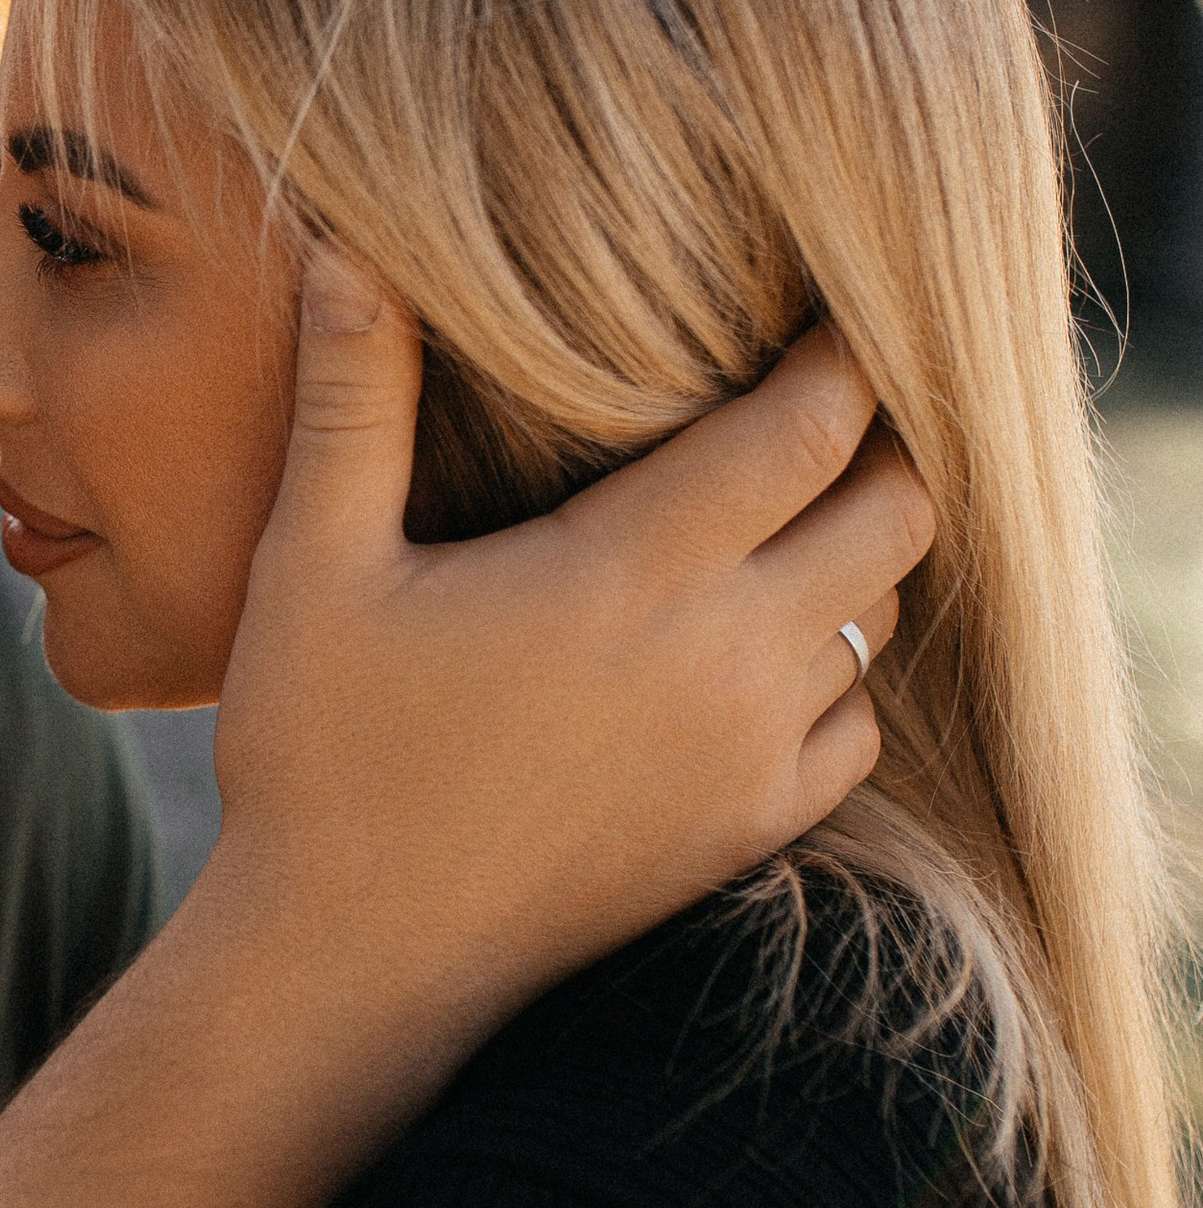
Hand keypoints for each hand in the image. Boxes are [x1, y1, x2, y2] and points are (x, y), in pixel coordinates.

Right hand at [206, 266, 928, 1043]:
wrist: (351, 963)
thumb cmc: (321, 754)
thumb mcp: (316, 563)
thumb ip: (354, 397)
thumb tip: (346, 245)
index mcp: (631, 571)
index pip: (811, 426)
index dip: (840, 354)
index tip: (823, 308)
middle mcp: (724, 659)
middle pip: (892, 509)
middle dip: (870, 444)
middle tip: (805, 404)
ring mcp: (750, 755)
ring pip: (884, 615)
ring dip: (852, 555)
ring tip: (780, 514)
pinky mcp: (748, 831)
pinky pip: (857, 729)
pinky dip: (834, 676)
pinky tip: (753, 651)